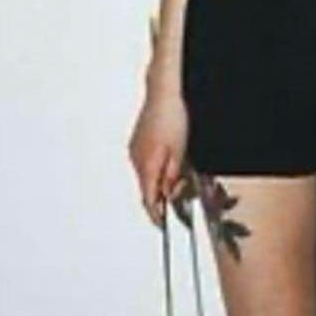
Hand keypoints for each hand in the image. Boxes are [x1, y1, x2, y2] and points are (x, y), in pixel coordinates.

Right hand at [127, 89, 188, 226]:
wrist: (164, 92)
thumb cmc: (173, 117)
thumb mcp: (180, 152)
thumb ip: (172, 176)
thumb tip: (167, 194)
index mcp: (146, 165)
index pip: (148, 199)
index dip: (156, 214)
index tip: (162, 223)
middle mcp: (136, 159)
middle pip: (147, 188)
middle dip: (161, 195)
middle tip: (179, 194)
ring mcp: (135, 149)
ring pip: (147, 174)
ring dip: (160, 179)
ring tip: (178, 173)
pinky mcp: (138, 140)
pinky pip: (146, 160)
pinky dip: (156, 165)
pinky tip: (169, 157)